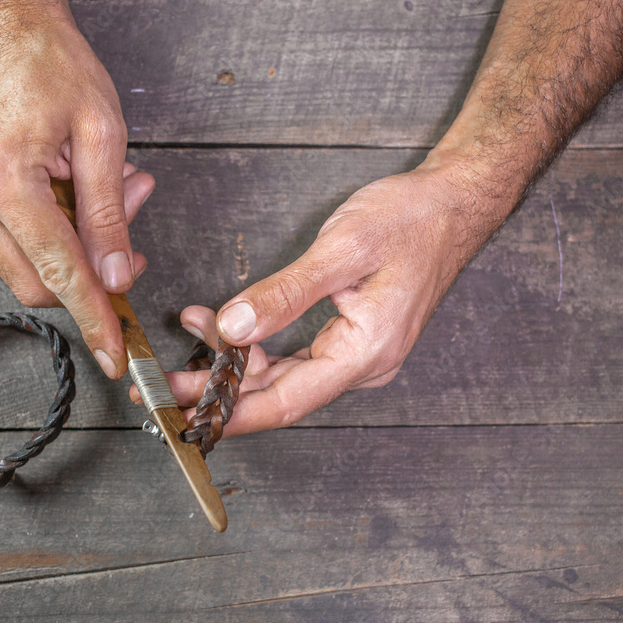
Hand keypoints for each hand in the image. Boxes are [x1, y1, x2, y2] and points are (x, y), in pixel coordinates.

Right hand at [0, 0, 150, 377]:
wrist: (9, 31)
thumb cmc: (53, 65)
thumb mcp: (103, 135)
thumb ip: (109, 214)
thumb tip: (116, 276)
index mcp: (2, 179)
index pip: (58, 272)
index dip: (93, 317)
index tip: (114, 354)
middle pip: (37, 282)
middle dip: (93, 275)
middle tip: (133, 235)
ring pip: (28, 266)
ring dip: (79, 248)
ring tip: (116, 191)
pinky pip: (18, 241)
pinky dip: (59, 232)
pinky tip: (83, 192)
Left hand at [150, 165, 484, 435]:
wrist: (453, 205)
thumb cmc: (410, 221)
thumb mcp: (342, 249)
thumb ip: (286, 292)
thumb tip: (235, 326)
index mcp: (366, 352)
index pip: (289, 400)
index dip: (234, 413)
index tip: (190, 417)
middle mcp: (364, 364)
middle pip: (282, 394)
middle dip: (222, 390)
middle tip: (168, 385)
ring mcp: (359, 354)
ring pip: (287, 376)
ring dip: (237, 363)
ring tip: (190, 333)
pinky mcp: (352, 339)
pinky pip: (298, 356)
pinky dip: (260, 346)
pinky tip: (227, 326)